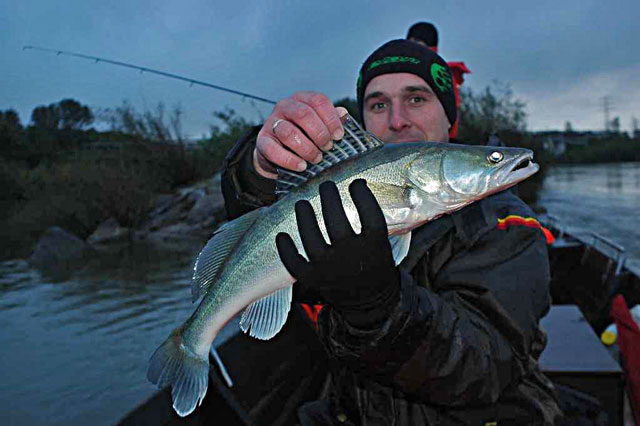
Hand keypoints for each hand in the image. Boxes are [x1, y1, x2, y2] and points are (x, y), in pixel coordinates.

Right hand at [254, 91, 346, 177]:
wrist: (279, 154)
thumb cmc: (304, 137)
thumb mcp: (319, 126)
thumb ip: (331, 119)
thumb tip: (344, 113)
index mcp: (301, 99)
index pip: (318, 100)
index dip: (331, 119)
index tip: (339, 136)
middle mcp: (285, 107)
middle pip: (304, 114)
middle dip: (320, 134)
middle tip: (327, 147)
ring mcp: (271, 123)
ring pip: (288, 132)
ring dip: (307, 148)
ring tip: (316, 158)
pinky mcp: (262, 141)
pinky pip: (273, 150)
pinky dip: (290, 160)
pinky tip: (301, 166)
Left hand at [276, 180, 399, 326]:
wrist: (370, 301)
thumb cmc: (374, 264)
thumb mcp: (383, 245)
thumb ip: (373, 221)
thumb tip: (361, 185)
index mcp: (374, 246)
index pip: (369, 213)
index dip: (362, 194)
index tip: (356, 184)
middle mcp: (352, 256)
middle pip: (336, 222)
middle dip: (329, 198)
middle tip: (326, 186)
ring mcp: (330, 268)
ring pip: (311, 239)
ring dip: (304, 217)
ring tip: (301, 204)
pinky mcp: (313, 279)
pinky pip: (294, 263)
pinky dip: (285, 249)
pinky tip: (282, 235)